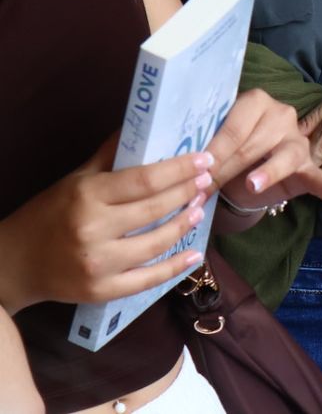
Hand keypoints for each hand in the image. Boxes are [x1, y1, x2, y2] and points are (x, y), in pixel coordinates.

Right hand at [0, 138, 214, 312]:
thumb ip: (110, 155)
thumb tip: (141, 125)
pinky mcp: (101, 291)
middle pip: (154, 209)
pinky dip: (175, 267)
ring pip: (156, 244)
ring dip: (184, 226)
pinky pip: (147, 279)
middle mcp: (92, 229)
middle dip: (187, 193)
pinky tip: (194, 254)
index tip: (204, 159)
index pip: (144, 180)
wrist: (12, 264)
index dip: (179, 169)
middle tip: (207, 181)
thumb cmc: (47, 215)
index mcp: (87, 196)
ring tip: (199, 209)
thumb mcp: (75, 179)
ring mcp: (98, 263)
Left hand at [207, 89, 321, 213]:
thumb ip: (204, 150)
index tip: (195, 173)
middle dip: (227, 169)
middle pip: (253, 143)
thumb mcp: (212, 146)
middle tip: (204, 191)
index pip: (233, 128)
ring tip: (254, 185)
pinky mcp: (309, 165)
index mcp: (255, 101)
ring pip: (284, 156)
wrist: (244, 173)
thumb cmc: (226, 153)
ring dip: (269, 172)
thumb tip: (184, 167)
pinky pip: (318, 175)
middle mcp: (281, 114)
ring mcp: (297, 140)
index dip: (213, 152)